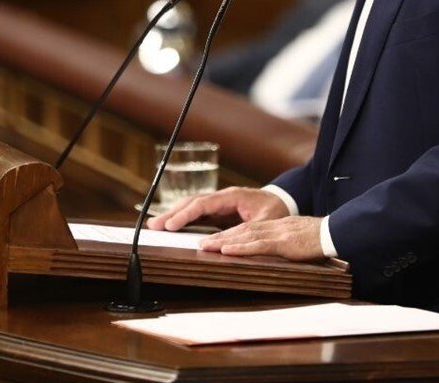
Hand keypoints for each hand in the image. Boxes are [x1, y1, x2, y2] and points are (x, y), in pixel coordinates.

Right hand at [146, 187, 289, 231]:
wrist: (284, 201)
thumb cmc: (276, 210)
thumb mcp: (264, 221)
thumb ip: (244, 230)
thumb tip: (223, 241)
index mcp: (232, 196)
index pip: (203, 203)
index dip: (186, 214)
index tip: (171, 225)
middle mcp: (222, 197)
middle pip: (192, 202)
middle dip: (172, 213)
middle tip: (153, 225)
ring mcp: (219, 203)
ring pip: (192, 206)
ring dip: (174, 215)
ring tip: (156, 225)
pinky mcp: (219, 211)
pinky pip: (198, 213)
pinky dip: (183, 219)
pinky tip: (171, 226)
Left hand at [199, 216, 324, 260]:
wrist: (335, 232)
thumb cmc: (319, 238)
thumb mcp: (297, 238)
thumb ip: (284, 242)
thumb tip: (274, 251)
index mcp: (275, 226)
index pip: (247, 229)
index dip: (230, 234)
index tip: (214, 240)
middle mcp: (272, 227)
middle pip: (241, 231)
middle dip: (220, 237)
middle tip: (202, 244)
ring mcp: (276, 233)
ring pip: (245, 236)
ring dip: (224, 241)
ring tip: (207, 247)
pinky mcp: (283, 243)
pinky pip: (258, 245)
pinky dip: (241, 248)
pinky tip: (228, 251)